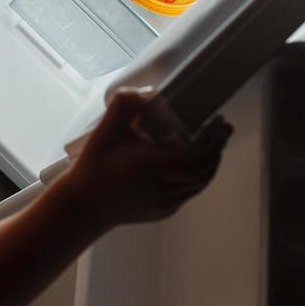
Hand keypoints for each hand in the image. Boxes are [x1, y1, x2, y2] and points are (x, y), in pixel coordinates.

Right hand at [58, 88, 231, 226]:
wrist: (83, 207)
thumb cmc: (92, 171)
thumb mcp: (104, 132)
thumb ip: (124, 106)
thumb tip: (148, 94)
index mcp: (151, 167)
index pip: (195, 157)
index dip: (213, 141)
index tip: (220, 124)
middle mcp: (162, 189)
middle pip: (204, 170)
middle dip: (216, 149)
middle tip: (222, 130)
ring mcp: (166, 203)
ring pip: (200, 183)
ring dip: (209, 162)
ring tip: (211, 143)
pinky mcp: (164, 211)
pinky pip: (189, 191)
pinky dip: (196, 175)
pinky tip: (191, 161)